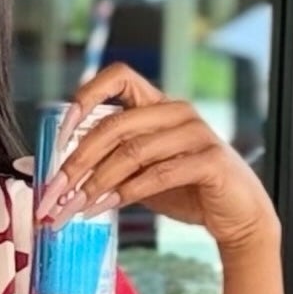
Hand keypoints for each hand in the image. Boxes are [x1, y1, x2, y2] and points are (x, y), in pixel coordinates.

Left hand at [37, 63, 277, 253]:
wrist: (237, 216)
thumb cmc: (187, 190)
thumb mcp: (141, 173)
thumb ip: (110, 165)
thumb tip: (61, 176)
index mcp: (158, 104)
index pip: (118, 77)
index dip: (85, 97)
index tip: (60, 133)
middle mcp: (177, 111)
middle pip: (115, 124)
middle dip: (78, 160)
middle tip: (55, 190)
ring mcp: (197, 133)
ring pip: (132, 151)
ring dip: (97, 182)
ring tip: (75, 206)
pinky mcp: (210, 160)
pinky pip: (159, 173)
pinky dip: (128, 192)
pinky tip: (107, 206)